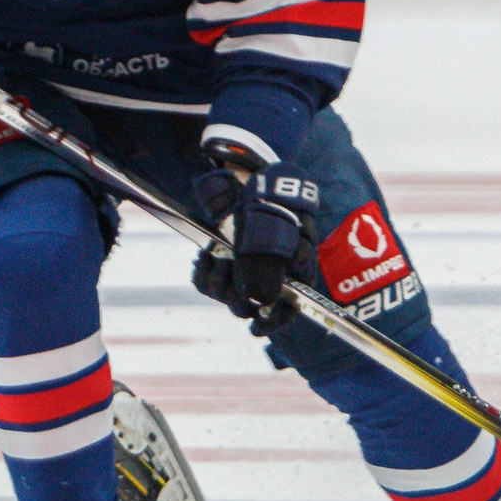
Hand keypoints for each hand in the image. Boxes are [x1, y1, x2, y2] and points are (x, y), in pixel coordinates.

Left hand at [190, 149, 317, 335]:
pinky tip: (205, 257)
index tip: (257, 329)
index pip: (291, 307)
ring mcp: (244, 265)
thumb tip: (259, 304)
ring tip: (216, 258)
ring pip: (228, 295)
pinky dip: (204, 272)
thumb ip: (265, 270)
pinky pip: (209, 281)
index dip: (275, 321)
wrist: (239, 171)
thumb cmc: (264, 199)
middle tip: (229, 271)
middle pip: (253, 304)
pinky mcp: (221, 259)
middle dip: (238, 294)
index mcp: (295, 267)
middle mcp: (269, 271)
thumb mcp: (270, 232)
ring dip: (219, 282)